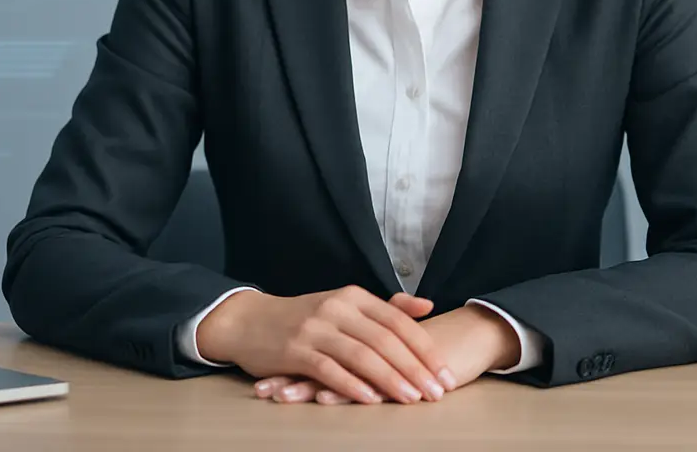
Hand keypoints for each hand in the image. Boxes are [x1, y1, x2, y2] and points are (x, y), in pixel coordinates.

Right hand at [195, 285, 456, 404]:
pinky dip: (352, 385)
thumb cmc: (304, 318)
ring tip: (413, 399)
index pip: (397, 320)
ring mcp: (315, 328)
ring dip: (390, 379)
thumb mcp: (344, 304)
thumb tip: (426, 304)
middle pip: (384, 338)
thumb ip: (385, 308)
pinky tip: (371, 400)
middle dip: (415, 367)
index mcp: (352, 296)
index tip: (447, 373)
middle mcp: (336, 307)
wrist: (249, 321)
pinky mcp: (295, 349)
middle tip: (438, 392)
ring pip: (360, 354)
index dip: (425, 347)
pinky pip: (329, 368)